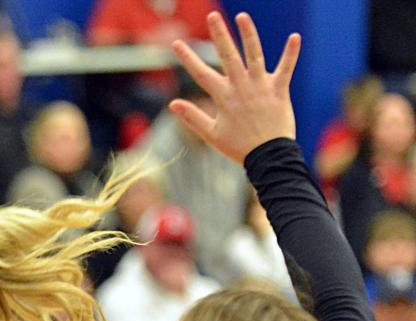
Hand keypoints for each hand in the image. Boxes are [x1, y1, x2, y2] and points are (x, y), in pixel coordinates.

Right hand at [168, 12, 300, 164]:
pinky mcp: (279, 90)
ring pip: (254, 56)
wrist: (268, 157)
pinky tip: (294, 37)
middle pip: (228, 57)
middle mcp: (241, 88)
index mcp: (223, 98)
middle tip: (212, 16)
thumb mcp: (211, 135)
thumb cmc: (238, 147)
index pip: (201, 74)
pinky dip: (291, 53)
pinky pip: (286, 68)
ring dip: (249, 34)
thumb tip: (172, 104)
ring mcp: (261, 88)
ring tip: (242, 16)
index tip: (176, 43)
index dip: (188, 58)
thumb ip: (193, 117)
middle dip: (220, 35)